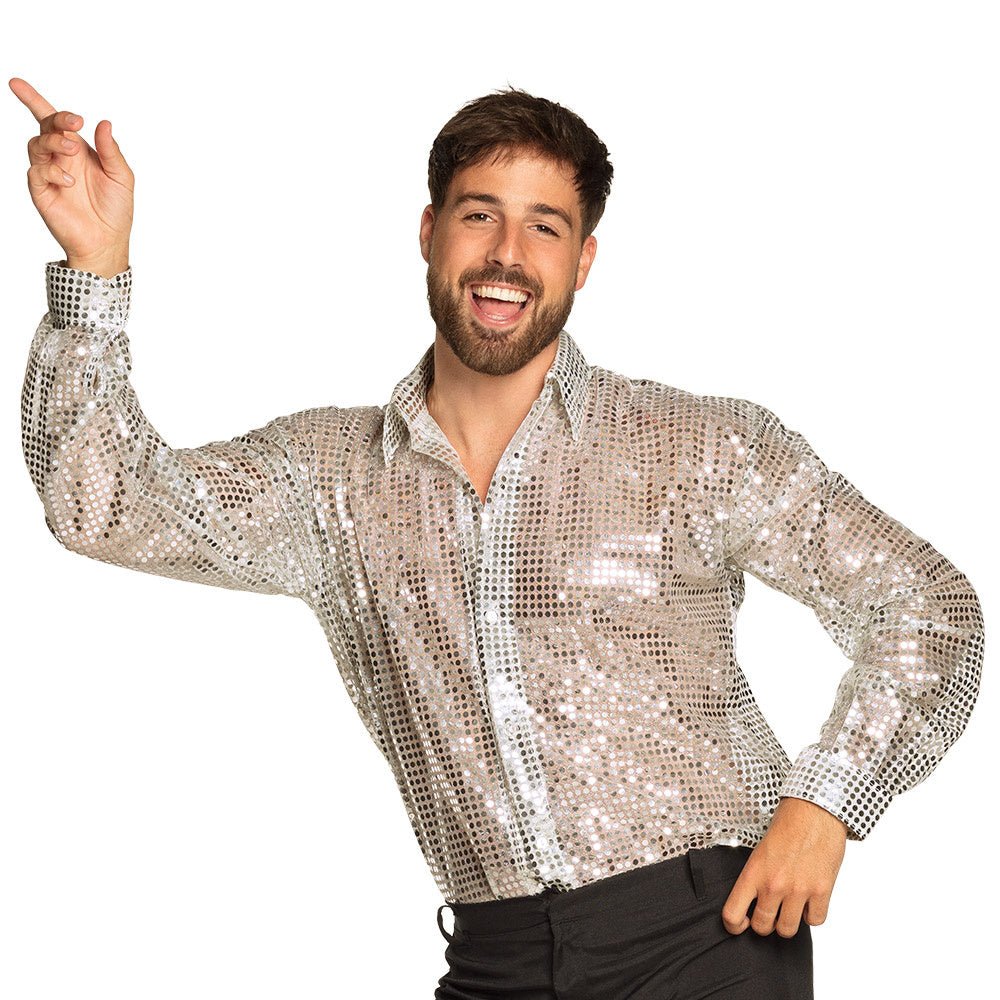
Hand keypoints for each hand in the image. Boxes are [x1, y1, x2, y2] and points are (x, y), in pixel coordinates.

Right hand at [9, 77, 132, 273]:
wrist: (107, 242)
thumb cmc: (116, 210)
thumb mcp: (121, 176)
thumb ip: (111, 150)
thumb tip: (103, 123)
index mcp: (78, 150)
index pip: (52, 120)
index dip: (33, 100)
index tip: (16, 83)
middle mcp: (60, 158)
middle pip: (44, 126)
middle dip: (56, 118)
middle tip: (74, 123)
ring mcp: (49, 174)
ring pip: (36, 145)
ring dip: (53, 143)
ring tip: (72, 151)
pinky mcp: (41, 191)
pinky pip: (37, 172)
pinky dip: (53, 172)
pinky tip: (70, 182)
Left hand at [721, 797, 847, 937]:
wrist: (814, 811)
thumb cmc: (787, 825)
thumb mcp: (759, 851)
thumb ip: (756, 877)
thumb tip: (752, 902)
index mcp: (753, 872)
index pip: (732, 915)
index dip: (734, 925)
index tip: (741, 923)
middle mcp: (774, 885)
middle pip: (762, 928)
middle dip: (763, 924)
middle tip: (768, 912)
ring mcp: (799, 890)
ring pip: (787, 930)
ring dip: (787, 922)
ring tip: (788, 908)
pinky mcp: (822, 891)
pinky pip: (815, 921)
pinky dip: (811, 915)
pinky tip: (808, 900)